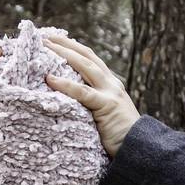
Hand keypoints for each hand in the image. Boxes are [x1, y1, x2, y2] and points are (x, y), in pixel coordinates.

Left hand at [43, 33, 140, 156]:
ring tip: (44, 47)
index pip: (90, 58)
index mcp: (110, 83)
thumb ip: (89, 104)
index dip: (73, 47)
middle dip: (66, 44)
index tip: (56, 40)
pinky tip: (50, 79)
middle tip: (45, 37)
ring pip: (84, 66)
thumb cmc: (118, 136)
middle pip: (86, 56)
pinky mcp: (106, 105)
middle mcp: (110, 83)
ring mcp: (110, 92)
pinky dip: (65, 84)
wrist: (139, 147)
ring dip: (63, 54)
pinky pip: (82, 92)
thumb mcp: (102, 114)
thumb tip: (65, 101)